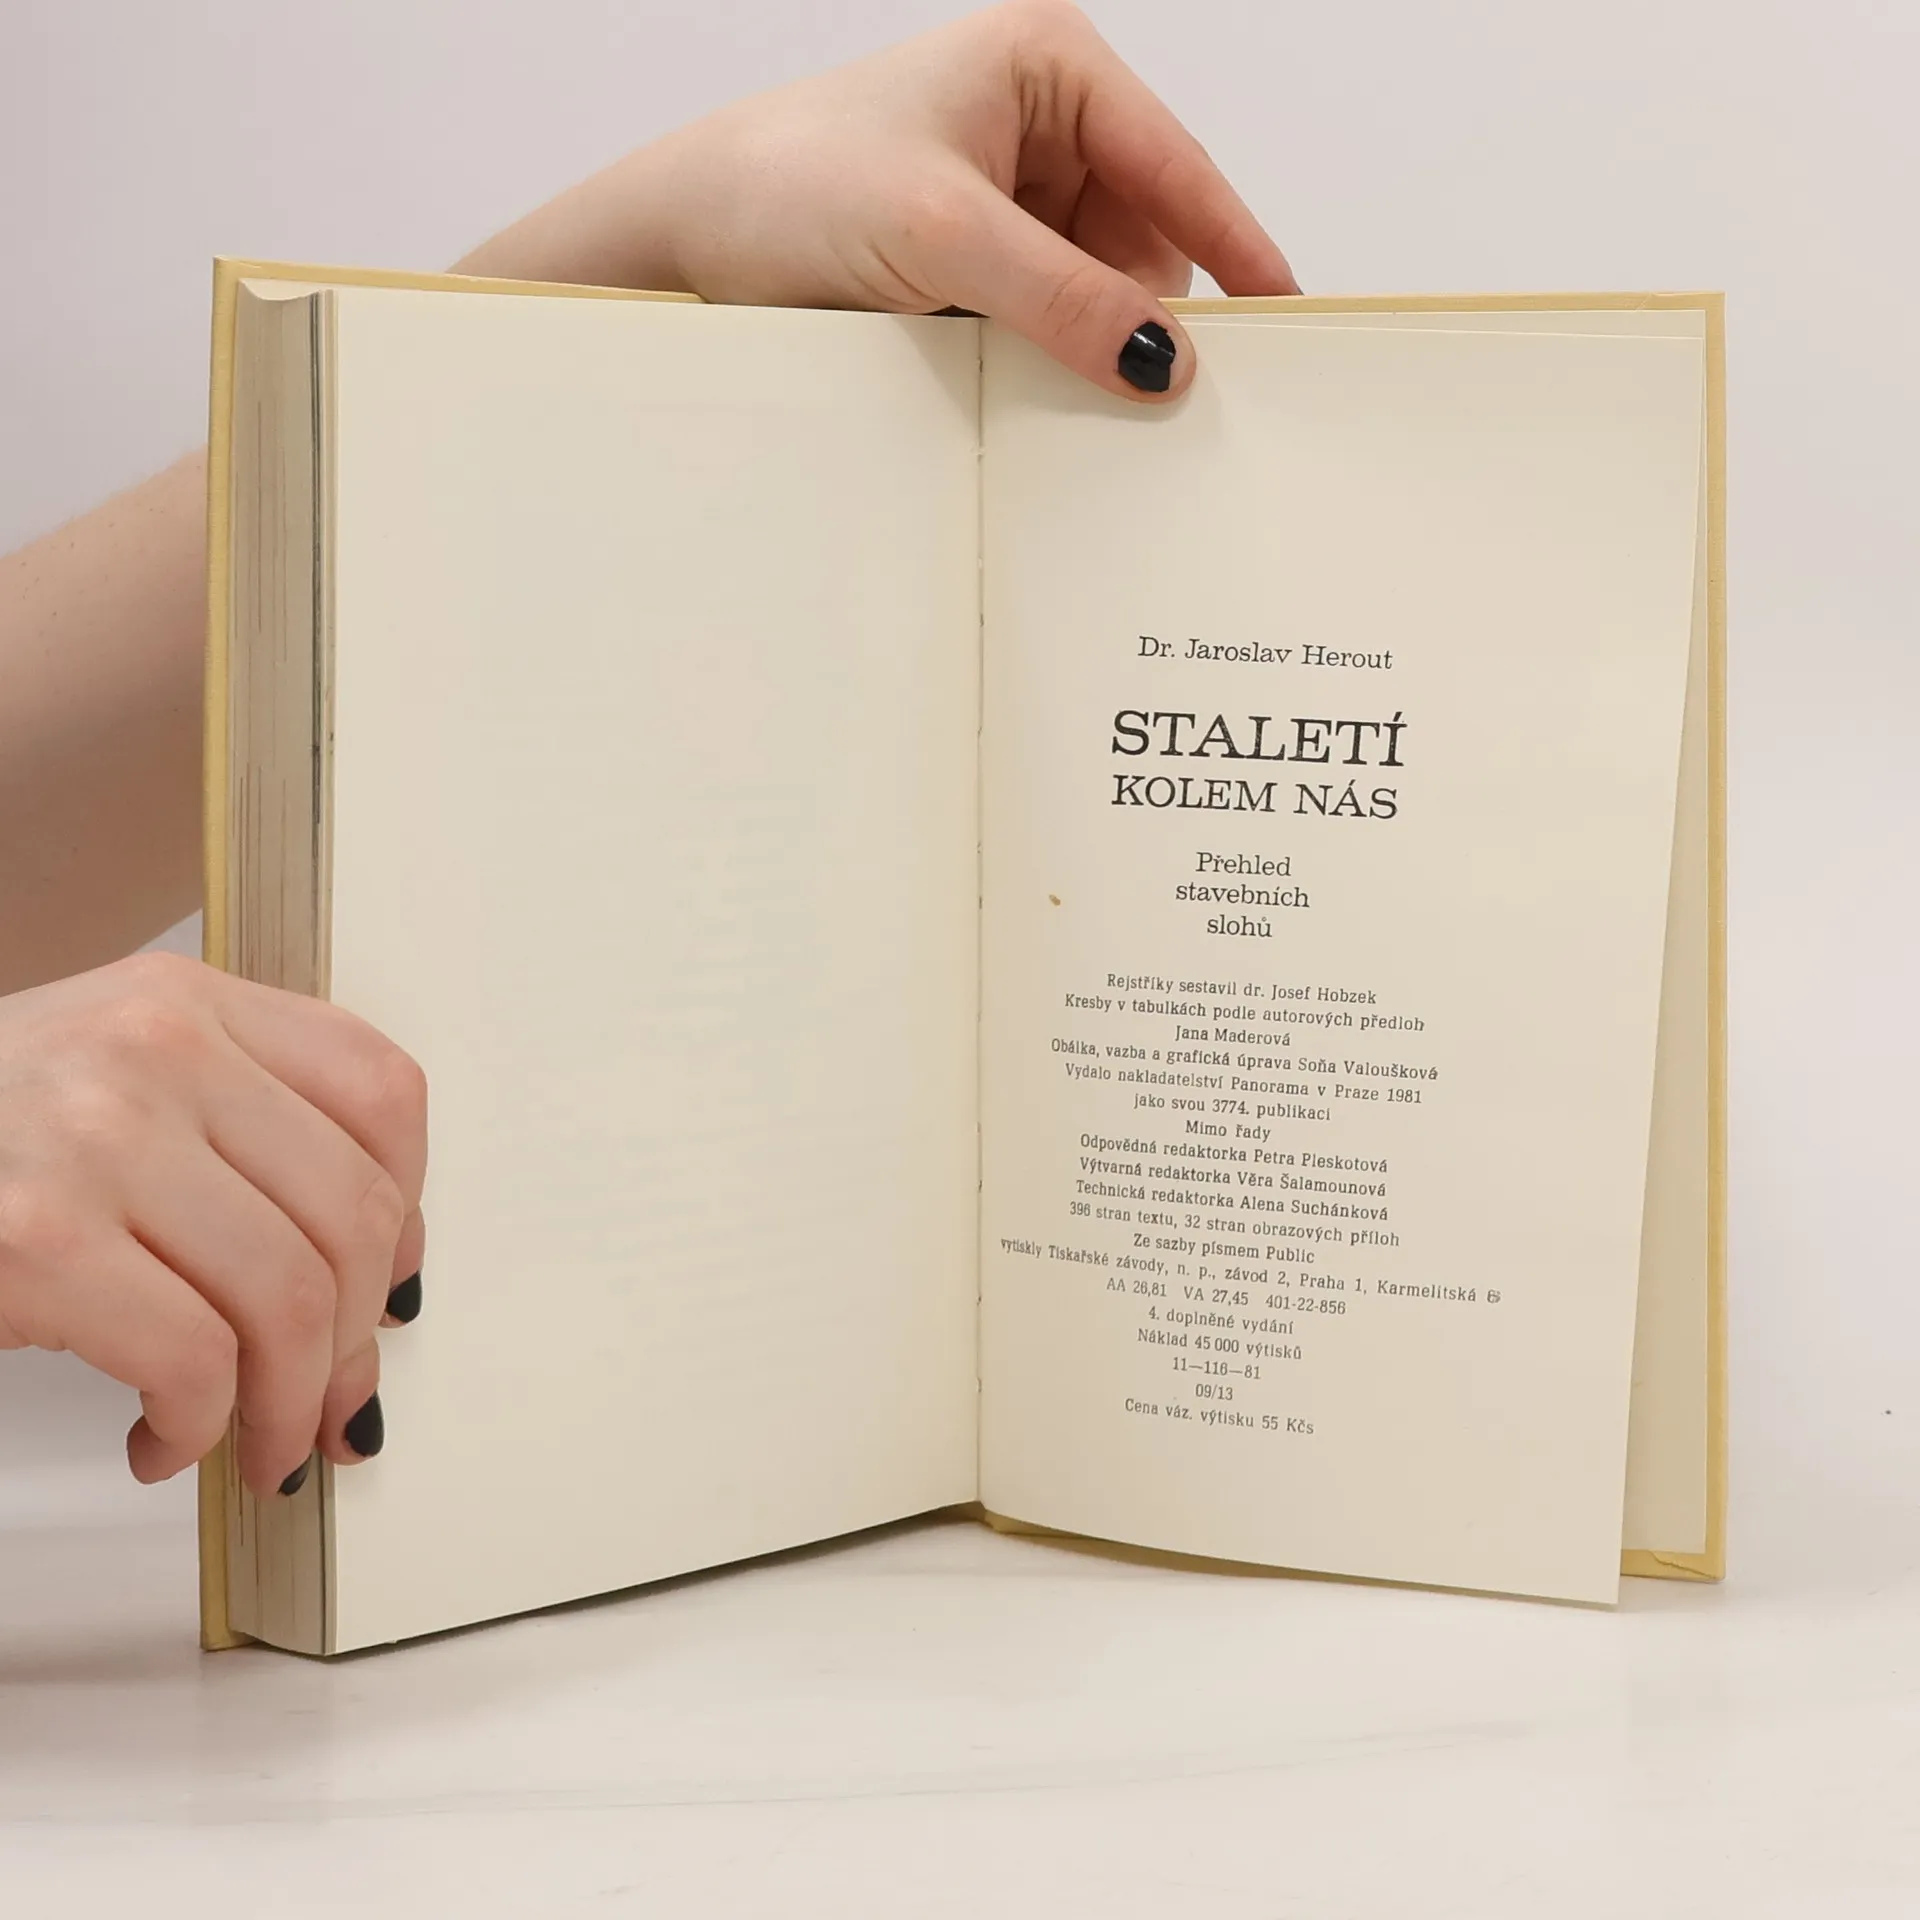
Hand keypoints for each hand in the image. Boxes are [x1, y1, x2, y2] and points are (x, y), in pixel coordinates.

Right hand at [0, 953, 427, 1495]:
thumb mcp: (116, 1093)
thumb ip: (248, 1146)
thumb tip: (388, 1286)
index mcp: (188, 1004)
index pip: (382, 1091)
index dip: (410, 1211)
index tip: (389, 1289)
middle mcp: (155, 1050)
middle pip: (356, 1211)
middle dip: (356, 1341)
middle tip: (324, 1408)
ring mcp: (96, 1138)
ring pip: (294, 1297)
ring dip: (288, 1407)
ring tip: (253, 1445)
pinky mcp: (36, 1238)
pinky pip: (196, 1360)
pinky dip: (202, 1427)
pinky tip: (164, 1440)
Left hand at [456, 0, 1296, 400]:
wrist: (681, 237)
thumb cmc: (790, 185)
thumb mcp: (941, 236)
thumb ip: (1059, 296)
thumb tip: (1164, 362)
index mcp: (1049, 69)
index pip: (1175, 168)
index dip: (1236, 249)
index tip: (1288, 324)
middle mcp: (1038, 126)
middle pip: (1144, 240)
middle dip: (1142, 317)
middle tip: (1157, 401)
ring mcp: (1006, 198)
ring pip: (1095, 292)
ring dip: (1083, 348)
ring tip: (1055, 394)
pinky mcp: (973, 263)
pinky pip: (1045, 322)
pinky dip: (1043, 363)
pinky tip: (1023, 394)